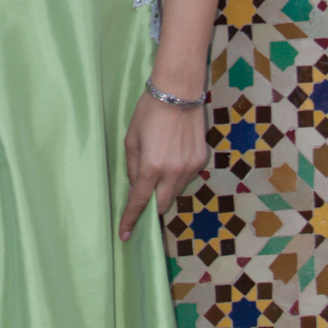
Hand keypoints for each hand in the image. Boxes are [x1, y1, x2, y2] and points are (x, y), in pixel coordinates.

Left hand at [120, 84, 208, 242]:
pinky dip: (177, 176)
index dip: (131, 220)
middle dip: (151, 206)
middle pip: (162, 205)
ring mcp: (190, 168)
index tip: (126, 235)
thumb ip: (132, 166)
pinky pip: (187, 178)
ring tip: (159, 167)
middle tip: (143, 199)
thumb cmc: (148, 112)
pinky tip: (172, 157)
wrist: (178, 92)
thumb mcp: (131, 139)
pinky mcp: (201, 160)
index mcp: (151, 167)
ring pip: (175, 192)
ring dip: (164, 190)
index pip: (140, 202)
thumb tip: (135, 186)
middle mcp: (173, 172)